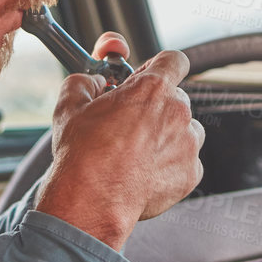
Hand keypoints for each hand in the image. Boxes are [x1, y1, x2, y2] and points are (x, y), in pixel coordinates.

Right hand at [34, 37, 204, 250]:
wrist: (91, 201)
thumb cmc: (82, 153)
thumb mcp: (70, 104)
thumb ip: (86, 81)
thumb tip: (93, 82)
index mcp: (153, 88)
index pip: (174, 60)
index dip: (159, 67)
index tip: (146, 78)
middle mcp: (178, 112)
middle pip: (176, 98)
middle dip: (156, 106)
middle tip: (129, 123)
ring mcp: (188, 144)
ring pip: (185, 129)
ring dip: (167, 135)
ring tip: (137, 151)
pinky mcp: (191, 173)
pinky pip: (187, 160)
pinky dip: (171, 164)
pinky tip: (145, 172)